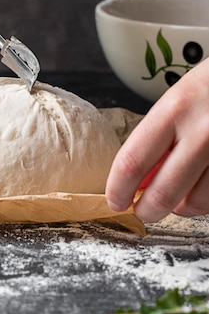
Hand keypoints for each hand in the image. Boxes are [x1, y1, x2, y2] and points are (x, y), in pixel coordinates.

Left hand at [106, 58, 208, 221]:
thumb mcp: (176, 102)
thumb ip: (156, 139)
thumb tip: (136, 180)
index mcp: (174, 109)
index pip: (133, 161)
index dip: (118, 189)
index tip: (114, 200)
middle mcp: (202, 131)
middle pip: (162, 192)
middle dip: (146, 210)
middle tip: (142, 211)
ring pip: (194, 203)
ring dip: (179, 207)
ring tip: (176, 196)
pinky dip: (201, 201)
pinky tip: (198, 187)